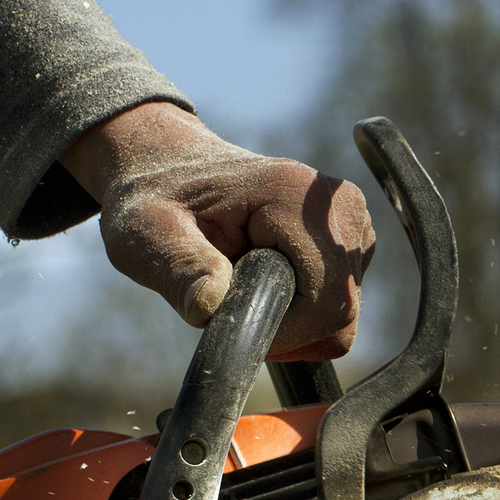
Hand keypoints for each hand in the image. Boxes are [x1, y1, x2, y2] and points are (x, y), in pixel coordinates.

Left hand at [58, 102, 374, 359]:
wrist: (170, 166)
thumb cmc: (156, 199)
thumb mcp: (148, 234)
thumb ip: (180, 269)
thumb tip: (210, 305)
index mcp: (296, 196)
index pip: (326, 304)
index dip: (284, 332)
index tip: (234, 318)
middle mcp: (339, 206)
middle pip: (342, 313)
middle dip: (289, 329)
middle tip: (235, 303)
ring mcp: (352, 222)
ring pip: (344, 314)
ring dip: (295, 321)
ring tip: (247, 283)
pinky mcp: (352, 238)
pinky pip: (341, 303)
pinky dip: (305, 310)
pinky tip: (269, 280)